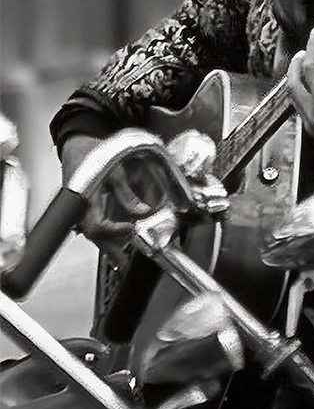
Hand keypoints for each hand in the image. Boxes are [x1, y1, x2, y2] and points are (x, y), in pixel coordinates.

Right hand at [60, 135, 150, 253]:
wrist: (77, 146)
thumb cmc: (90, 154)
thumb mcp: (114, 169)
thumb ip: (127, 192)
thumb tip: (141, 210)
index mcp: (85, 201)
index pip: (97, 227)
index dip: (116, 231)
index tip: (132, 229)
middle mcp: (81, 210)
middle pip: (96, 238)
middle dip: (113, 251)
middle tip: (127, 262)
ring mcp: (82, 211)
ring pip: (96, 236)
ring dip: (111, 246)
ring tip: (126, 258)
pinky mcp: (86, 210)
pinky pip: (95, 228)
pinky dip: (109, 236)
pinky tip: (121, 240)